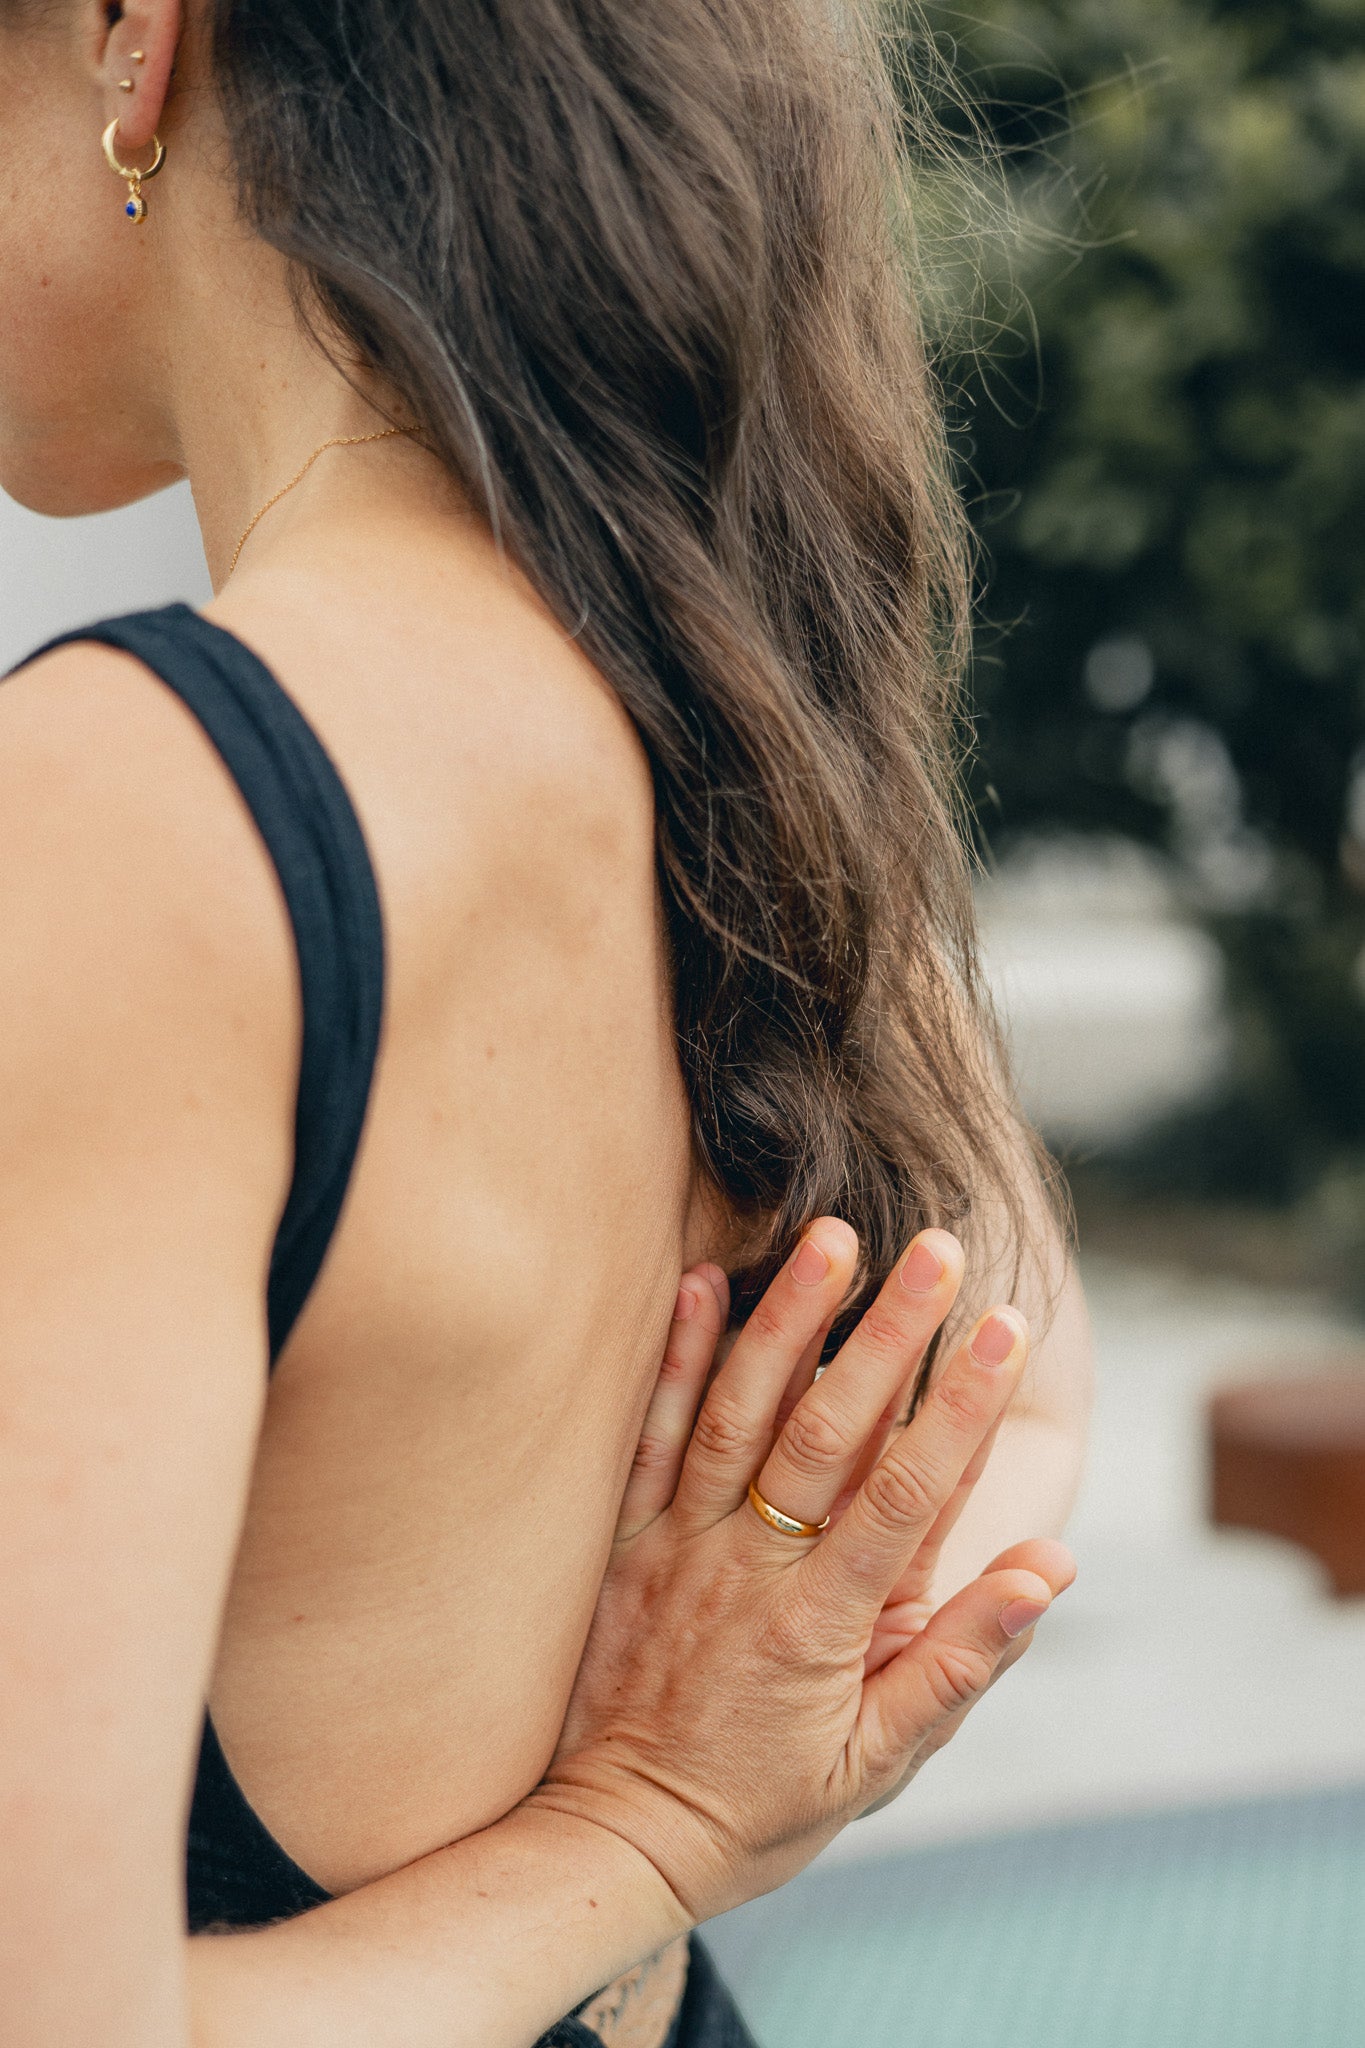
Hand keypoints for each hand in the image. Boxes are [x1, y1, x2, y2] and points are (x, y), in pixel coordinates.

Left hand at [529, 1221, 1074, 1923]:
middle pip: (828, 1433)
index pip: (908, 1495)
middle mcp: (752, 1569)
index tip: (1007, 1328)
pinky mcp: (626, 1541)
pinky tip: (702, 1285)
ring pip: (740, 1415)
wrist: (610, 1842)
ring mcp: (681, 1545)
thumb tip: (1047, 1572)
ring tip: (834, 1238)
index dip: (963, 1407)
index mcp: (822, 1625)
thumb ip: (958, 1661)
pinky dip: (678, 1360)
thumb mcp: (874, 1764)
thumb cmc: (756, 1811)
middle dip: (890, 1334)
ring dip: (789, 1319)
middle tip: (940, 1248)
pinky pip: (650, 1438)